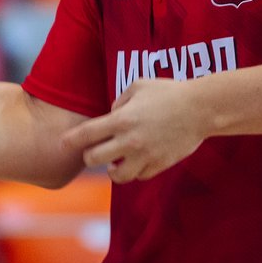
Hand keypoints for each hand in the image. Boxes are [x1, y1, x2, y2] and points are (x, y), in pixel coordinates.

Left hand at [59, 78, 207, 182]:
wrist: (200, 109)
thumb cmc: (168, 92)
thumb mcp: (139, 86)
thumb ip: (119, 101)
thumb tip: (110, 114)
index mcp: (122, 119)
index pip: (86, 134)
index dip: (70, 141)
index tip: (61, 145)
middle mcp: (130, 140)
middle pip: (94, 159)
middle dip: (90, 156)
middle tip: (94, 152)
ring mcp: (145, 156)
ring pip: (116, 176)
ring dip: (111, 170)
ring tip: (114, 162)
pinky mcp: (159, 165)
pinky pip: (139, 176)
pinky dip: (134, 172)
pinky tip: (136, 161)